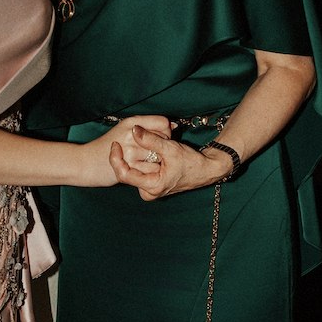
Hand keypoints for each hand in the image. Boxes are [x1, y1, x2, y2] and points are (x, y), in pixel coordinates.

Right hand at [77, 115, 171, 187]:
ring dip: (158, 161)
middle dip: (162, 147)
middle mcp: (132, 133)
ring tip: (146, 161)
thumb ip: (147, 127)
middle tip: (150, 152)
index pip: (163, 123)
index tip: (158, 139)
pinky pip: (152, 168)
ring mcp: (131, 149)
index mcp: (132, 121)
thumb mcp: (125, 129)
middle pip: (164, 138)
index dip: (166, 132)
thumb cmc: (108, 146)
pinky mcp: (130, 165)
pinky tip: (142, 170)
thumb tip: (173, 125)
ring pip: (160, 155)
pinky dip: (151, 171)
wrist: (87, 161)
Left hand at [109, 121, 228, 201]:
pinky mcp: (152, 184)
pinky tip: (145, 150)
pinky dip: (140, 159)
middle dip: (126, 156)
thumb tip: (134, 130)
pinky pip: (139, 171)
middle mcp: (149, 192)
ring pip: (132, 171)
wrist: (206, 170)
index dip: (116, 158)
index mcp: (152, 187)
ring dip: (133, 157)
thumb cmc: (191, 162)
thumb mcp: (170, 148)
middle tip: (127, 139)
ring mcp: (150, 189)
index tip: (115, 143)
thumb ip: (151, 139)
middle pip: (126, 173)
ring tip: (141, 144)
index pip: (124, 175)